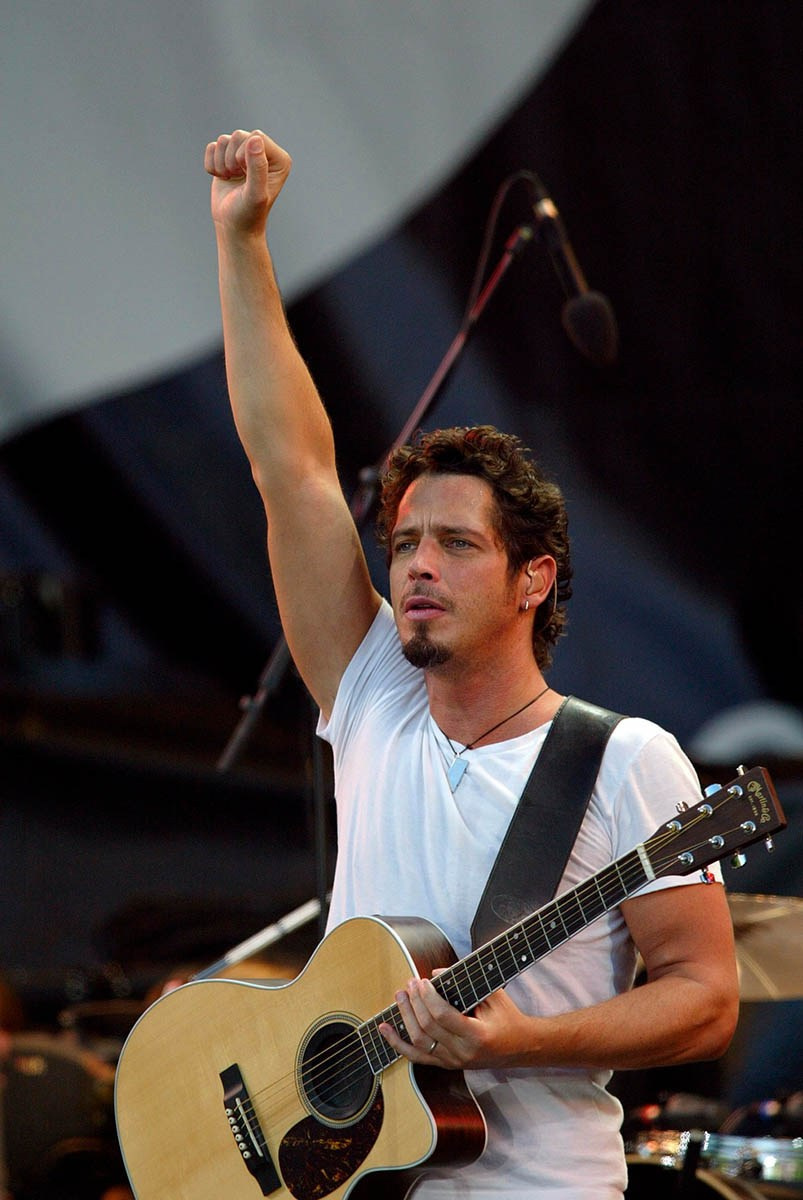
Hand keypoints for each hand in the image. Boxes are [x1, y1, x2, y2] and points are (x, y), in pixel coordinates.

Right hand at [204, 128, 291, 235]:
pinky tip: (223, 178)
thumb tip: (255, 139)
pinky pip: (212, 147)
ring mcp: (245, 154)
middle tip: (238, 179)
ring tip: (231, 179)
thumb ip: (258, 167)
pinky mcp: (228, 157)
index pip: (256, 137)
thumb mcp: (255, 194)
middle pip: (239, 135)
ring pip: (224, 140)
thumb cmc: (248, 214)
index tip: (246, 176)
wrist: (233, 227)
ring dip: (222, 163)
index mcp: (279, 159)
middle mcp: (264, 153)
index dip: (245, 156)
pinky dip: (212, 165)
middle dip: (232, 159)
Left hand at [379, 975, 527, 1069]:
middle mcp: (462, 1053)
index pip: (442, 1017)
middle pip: (427, 1028)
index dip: (428, 997)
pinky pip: (417, 1057)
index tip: (422, 981)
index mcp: (476, 1036)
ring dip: (404, 1018)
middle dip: (414, 1003)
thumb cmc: (508, 1017)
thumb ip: (465, 982)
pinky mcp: (446, 1065)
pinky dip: (398, 1043)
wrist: (520, 1048)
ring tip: (400, 996)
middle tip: (410, 983)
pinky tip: (385, 1029)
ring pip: (419, 1043)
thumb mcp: (493, 995)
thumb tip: (434, 974)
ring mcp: (453, 1062)